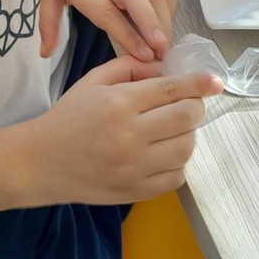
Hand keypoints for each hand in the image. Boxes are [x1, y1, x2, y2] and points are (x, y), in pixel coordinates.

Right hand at [37, 55, 222, 202]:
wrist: (43, 162)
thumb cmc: (69, 116)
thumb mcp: (94, 80)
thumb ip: (130, 67)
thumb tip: (165, 67)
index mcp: (120, 104)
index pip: (171, 90)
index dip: (198, 84)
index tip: (215, 81)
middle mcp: (130, 135)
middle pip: (185, 118)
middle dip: (194, 106)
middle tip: (187, 103)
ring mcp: (135, 167)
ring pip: (186, 148)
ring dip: (187, 134)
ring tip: (173, 128)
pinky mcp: (137, 191)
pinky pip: (176, 177)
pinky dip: (177, 162)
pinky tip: (163, 152)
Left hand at [39, 0, 174, 61]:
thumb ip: (48, 22)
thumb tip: (45, 53)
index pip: (107, 12)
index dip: (126, 34)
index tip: (141, 54)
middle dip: (151, 25)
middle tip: (161, 51)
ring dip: (164, 20)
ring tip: (167, 46)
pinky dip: (170, 5)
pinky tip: (168, 24)